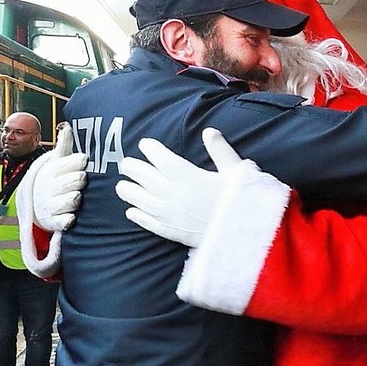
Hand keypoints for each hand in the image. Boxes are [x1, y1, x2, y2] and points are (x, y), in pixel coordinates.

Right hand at [32, 126, 87, 230]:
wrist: (36, 203)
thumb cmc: (55, 179)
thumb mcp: (57, 162)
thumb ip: (64, 146)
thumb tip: (67, 126)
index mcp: (53, 172)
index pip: (63, 165)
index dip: (74, 162)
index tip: (84, 159)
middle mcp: (51, 188)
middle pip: (64, 183)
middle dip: (73, 180)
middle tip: (82, 178)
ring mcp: (52, 205)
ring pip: (62, 202)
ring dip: (70, 199)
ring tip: (76, 196)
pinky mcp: (54, 221)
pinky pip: (59, 222)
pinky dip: (65, 221)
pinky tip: (71, 218)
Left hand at [116, 128, 256, 247]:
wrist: (246, 234)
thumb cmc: (243, 200)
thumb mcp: (236, 170)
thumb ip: (220, 150)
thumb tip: (209, 132)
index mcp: (189, 176)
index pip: (161, 158)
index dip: (150, 149)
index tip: (145, 144)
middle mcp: (175, 194)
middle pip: (145, 178)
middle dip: (133, 168)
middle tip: (125, 163)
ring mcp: (171, 215)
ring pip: (141, 200)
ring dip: (129, 192)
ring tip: (121, 186)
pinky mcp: (173, 233)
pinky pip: (150, 223)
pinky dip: (138, 217)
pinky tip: (131, 212)